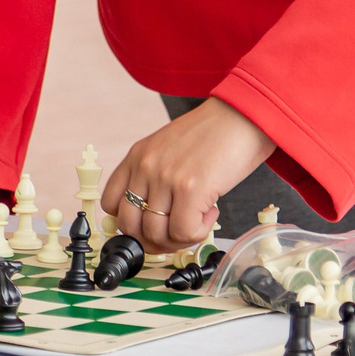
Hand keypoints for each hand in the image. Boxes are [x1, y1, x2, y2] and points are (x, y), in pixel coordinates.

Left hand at [101, 98, 274, 251]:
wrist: (244, 114)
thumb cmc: (214, 133)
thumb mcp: (170, 148)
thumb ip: (155, 176)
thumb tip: (152, 218)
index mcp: (137, 155)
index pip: (110, 203)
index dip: (131, 222)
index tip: (151, 224)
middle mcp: (145, 166)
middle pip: (129, 226)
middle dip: (153, 240)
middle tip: (177, 233)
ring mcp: (165, 178)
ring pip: (155, 235)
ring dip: (178, 238)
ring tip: (199, 220)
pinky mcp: (190, 189)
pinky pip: (184, 233)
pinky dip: (198, 233)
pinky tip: (211, 213)